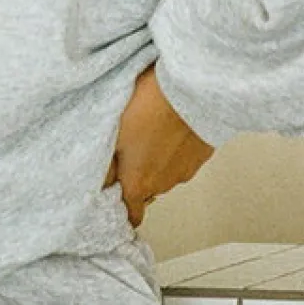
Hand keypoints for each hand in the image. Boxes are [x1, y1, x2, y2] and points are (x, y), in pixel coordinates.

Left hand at [104, 62, 214, 227]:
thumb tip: (99, 185)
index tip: (118, 197)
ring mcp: (187, 169)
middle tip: (130, 149)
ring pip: (168, 172)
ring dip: (159, 159)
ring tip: (151, 130)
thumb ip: (105, 165)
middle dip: (138, 174)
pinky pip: (186, 156)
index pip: (132, 215)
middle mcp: (165, 183)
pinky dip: (178, 147)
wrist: (191, 89)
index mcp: (138, 183)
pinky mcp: (204, 153)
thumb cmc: (149, 107)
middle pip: (148, 190)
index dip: (123, 210)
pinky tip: (171, 125)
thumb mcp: (112, 133)